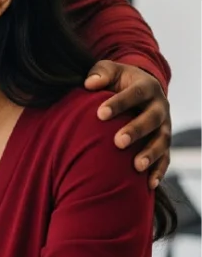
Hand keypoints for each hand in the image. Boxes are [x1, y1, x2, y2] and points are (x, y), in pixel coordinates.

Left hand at [85, 61, 170, 188]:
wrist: (139, 88)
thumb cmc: (117, 81)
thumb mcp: (109, 71)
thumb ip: (100, 73)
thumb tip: (89, 84)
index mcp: (147, 87)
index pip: (135, 94)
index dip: (119, 103)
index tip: (100, 114)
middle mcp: (160, 106)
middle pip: (152, 119)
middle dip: (136, 130)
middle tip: (118, 142)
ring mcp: (165, 126)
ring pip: (163, 141)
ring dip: (151, 154)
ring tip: (137, 167)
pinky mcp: (164, 142)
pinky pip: (166, 158)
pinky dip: (159, 171)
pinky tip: (149, 185)